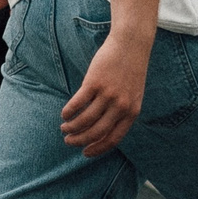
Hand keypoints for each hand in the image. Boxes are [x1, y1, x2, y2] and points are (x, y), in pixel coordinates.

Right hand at [61, 29, 150, 156]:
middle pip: (96, 132)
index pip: (113, 139)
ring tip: (64, 128)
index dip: (97, 148)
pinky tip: (64, 114)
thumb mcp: (133, 95)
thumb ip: (121, 112)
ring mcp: (108, 94)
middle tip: (69, 141)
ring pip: (85, 120)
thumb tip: (101, 131)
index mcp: (131, 112)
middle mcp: (120, 106)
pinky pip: (78, 103)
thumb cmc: (130, 71)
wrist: (131, 45)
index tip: (85, 152)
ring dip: (71, 127)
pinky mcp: (94, 82)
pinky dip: (69, 112)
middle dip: (80, 140)